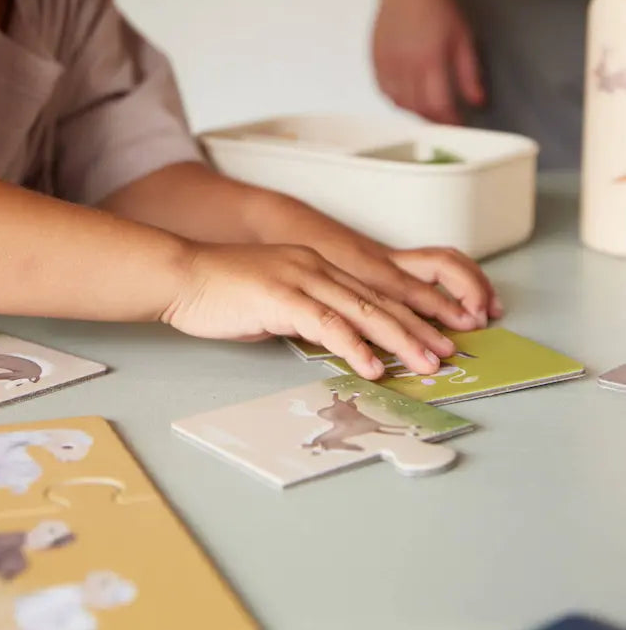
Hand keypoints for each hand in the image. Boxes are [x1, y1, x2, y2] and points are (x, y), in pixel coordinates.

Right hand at [161, 240, 483, 379]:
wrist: (182, 274)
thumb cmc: (219, 292)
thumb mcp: (272, 301)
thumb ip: (303, 315)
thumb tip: (330, 340)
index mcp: (315, 265)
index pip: (371, 292)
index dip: (408, 315)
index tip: (435, 336)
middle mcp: (315, 267)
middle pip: (377, 300)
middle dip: (417, 328)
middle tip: (447, 353)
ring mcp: (300, 278)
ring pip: (362, 310)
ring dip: (399, 339)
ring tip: (426, 363)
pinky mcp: (281, 296)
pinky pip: (327, 323)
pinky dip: (354, 345)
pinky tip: (373, 365)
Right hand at [372, 0, 484, 123]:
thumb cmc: (438, 6)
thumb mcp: (462, 38)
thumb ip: (469, 74)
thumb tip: (477, 101)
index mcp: (430, 60)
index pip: (439, 104)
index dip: (450, 120)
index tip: (459, 124)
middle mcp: (405, 65)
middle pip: (417, 107)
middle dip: (434, 119)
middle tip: (445, 119)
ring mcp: (387, 62)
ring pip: (398, 101)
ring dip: (414, 111)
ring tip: (428, 110)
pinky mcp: (376, 58)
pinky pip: (383, 89)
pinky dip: (395, 99)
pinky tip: (406, 96)